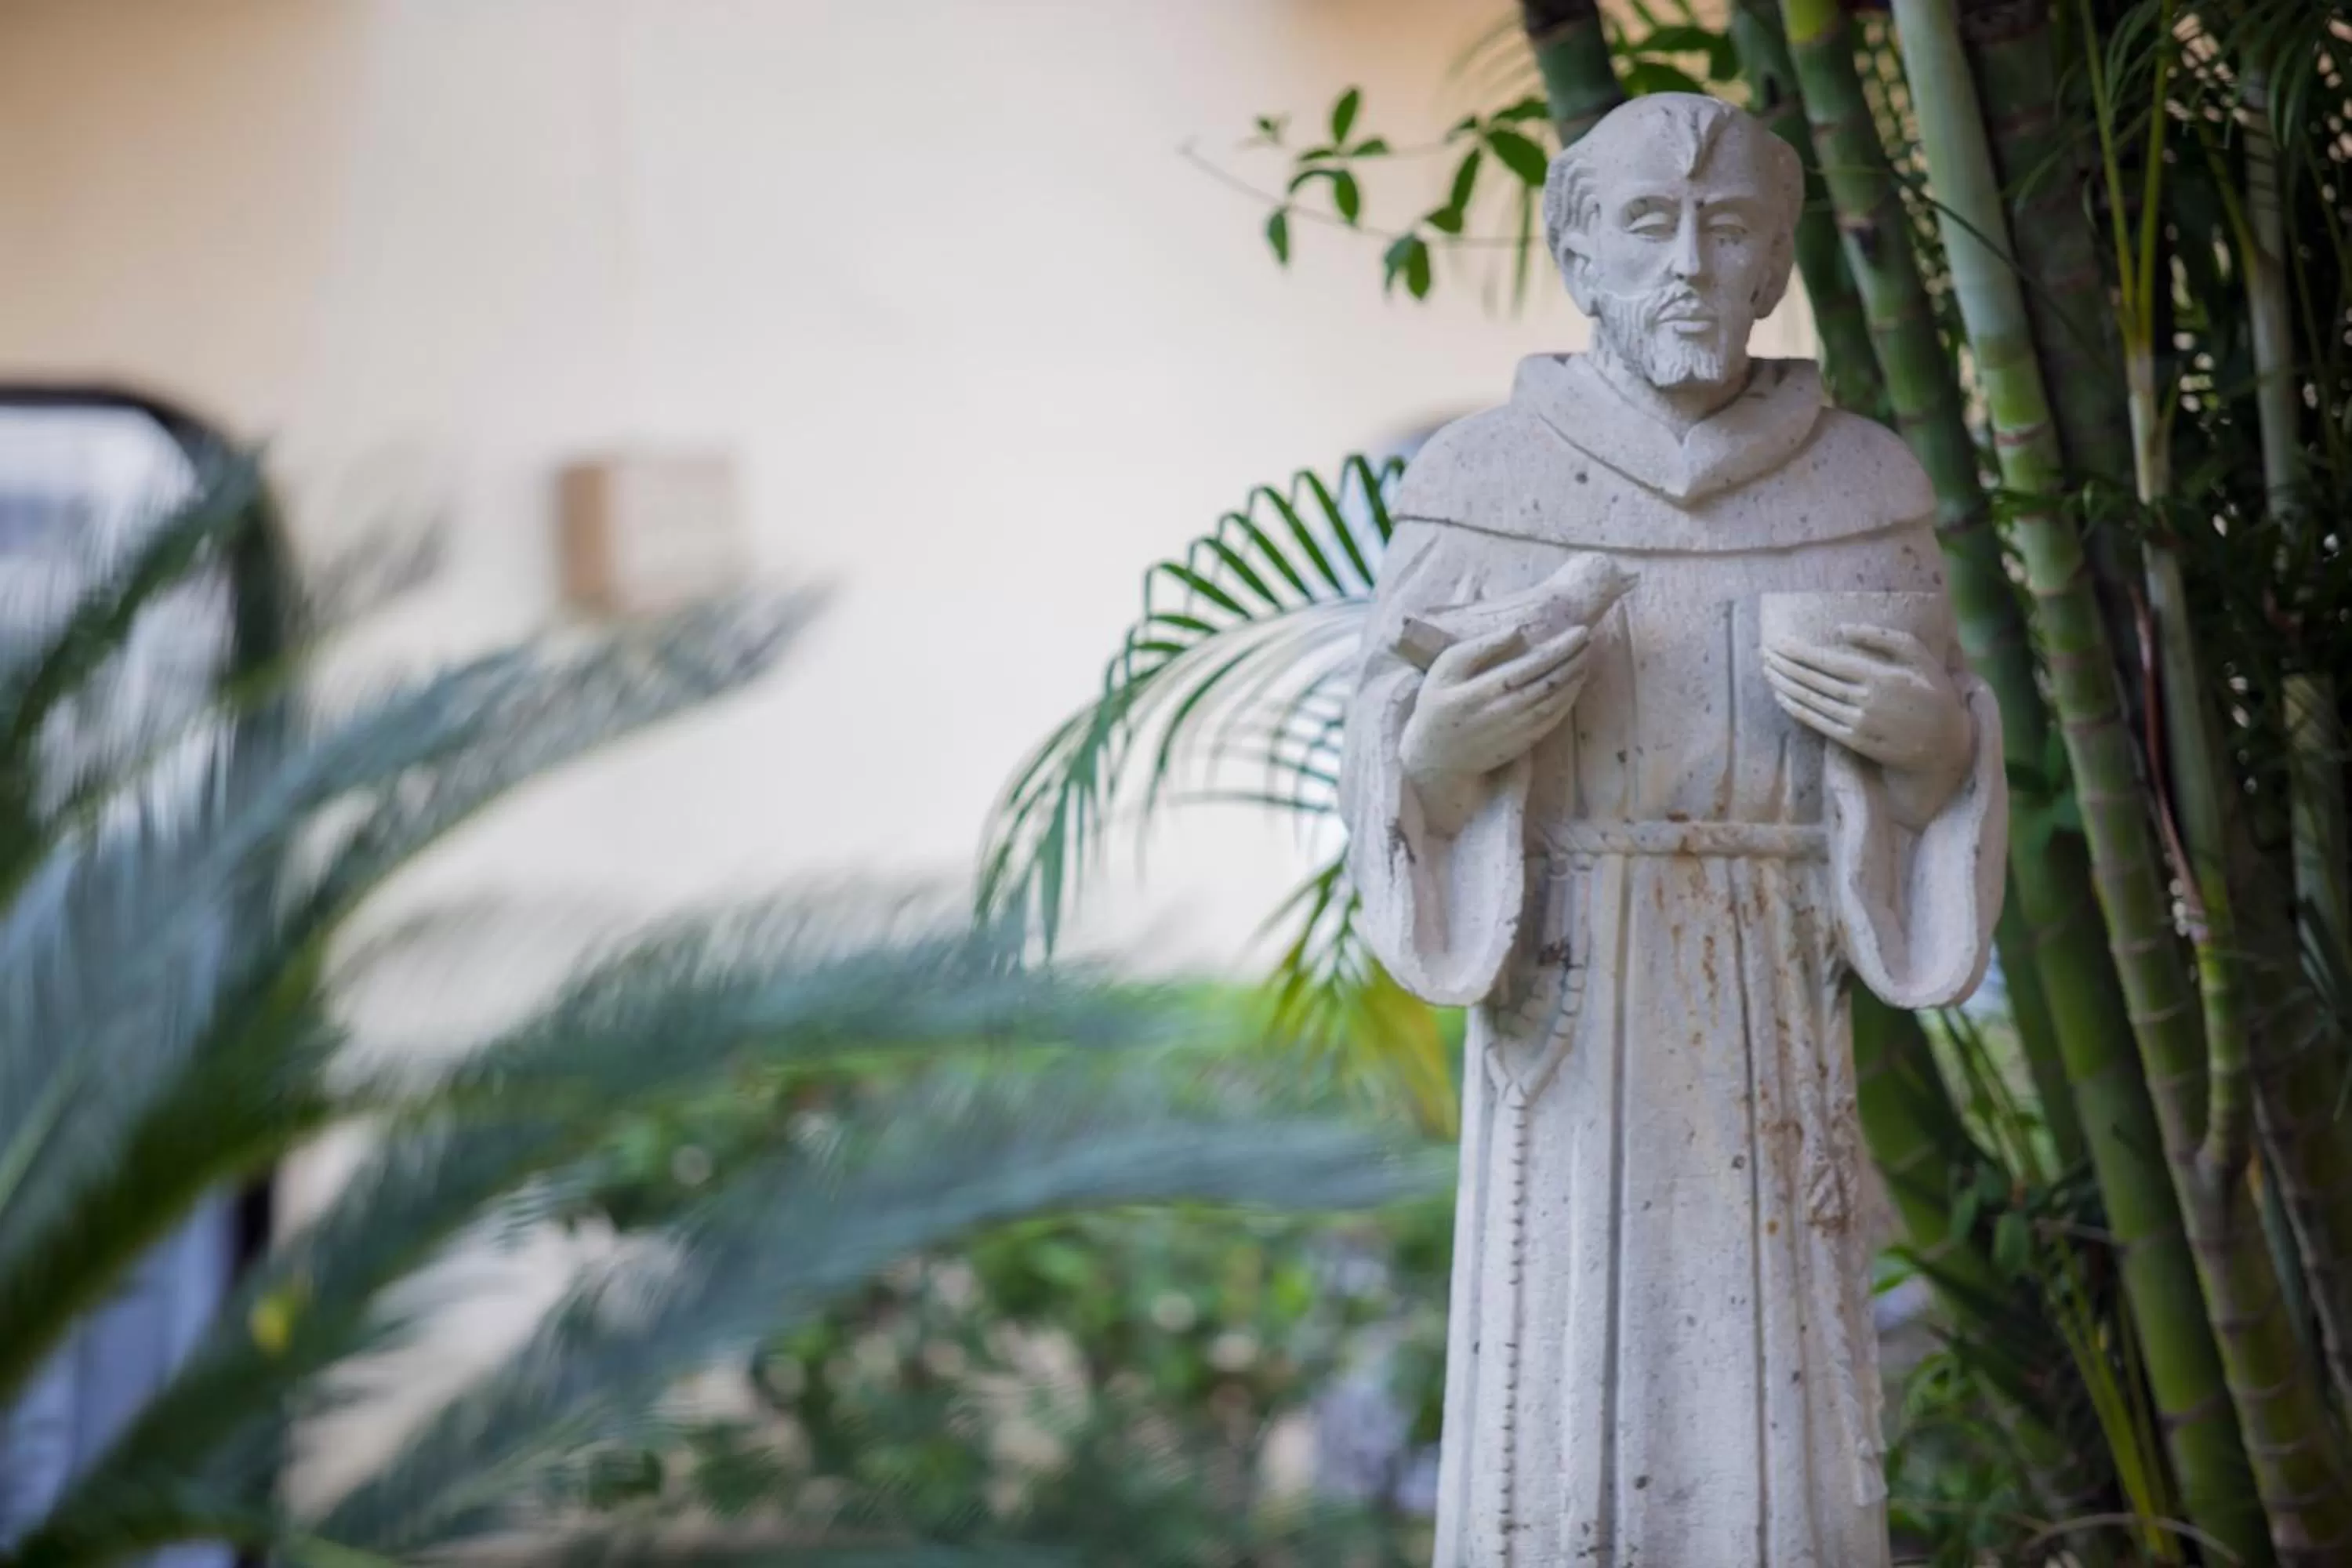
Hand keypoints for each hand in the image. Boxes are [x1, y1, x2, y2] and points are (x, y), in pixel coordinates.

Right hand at [1400, 620, 1592, 833]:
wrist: (1435, 760)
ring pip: (1556, 701)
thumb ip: (1477, 648)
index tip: (1578, 631)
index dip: (1560, 647)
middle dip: (1574, 659)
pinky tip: (1575, 684)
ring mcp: (1516, 731)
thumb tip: (1517, 631)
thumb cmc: (1436, 706)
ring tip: (1585, 657)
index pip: (1532, 664)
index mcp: (1482, 691)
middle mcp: (1503, 712)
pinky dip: (1570, 700)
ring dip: (1576, 678)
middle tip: (1587, 638)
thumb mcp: (1443, 669)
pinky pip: (1554, 719)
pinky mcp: (1524, 744)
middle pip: (1550, 682)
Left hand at [1764, 625, 1972, 824]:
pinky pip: (1819, 723)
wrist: (1947, 745)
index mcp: (1881, 676)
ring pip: (1812, 701)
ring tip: (1767, 669)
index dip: (1800, 652)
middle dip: (1785, 665)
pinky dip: (1797, 709)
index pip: (1828, 662)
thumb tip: (1842, 627)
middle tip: (1763, 651)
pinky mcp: (1856, 742)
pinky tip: (1782, 697)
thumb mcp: (1920, 656)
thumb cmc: (1934, 693)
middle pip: (1814, 680)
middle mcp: (1866, 700)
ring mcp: (1859, 723)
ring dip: (1785, 685)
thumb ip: (1884, 638)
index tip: (1779, 641)